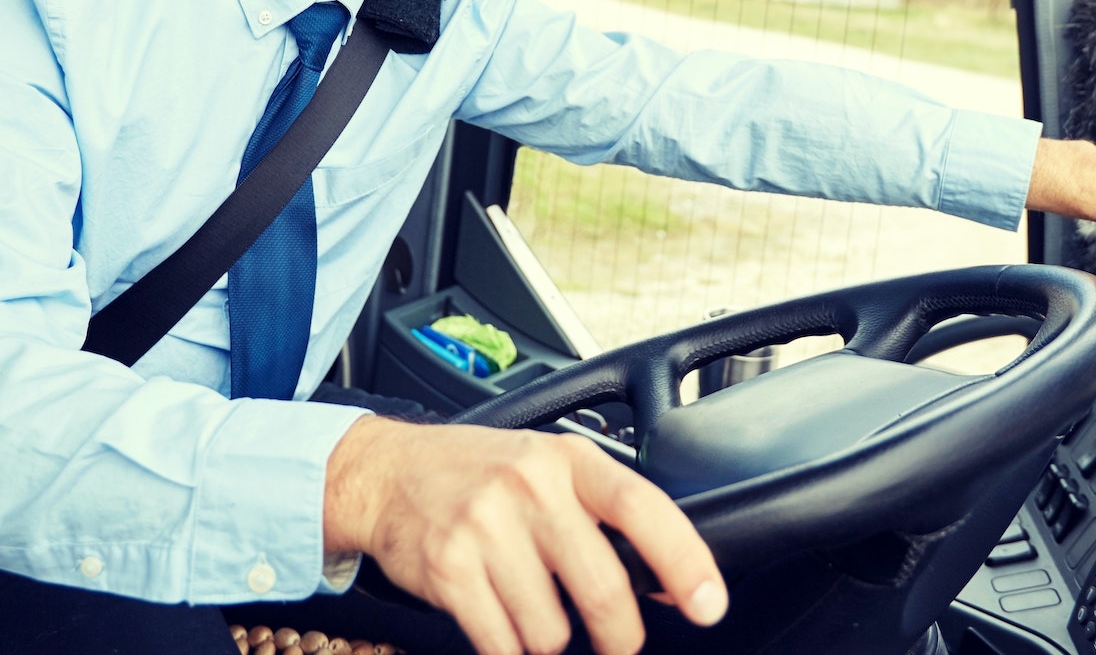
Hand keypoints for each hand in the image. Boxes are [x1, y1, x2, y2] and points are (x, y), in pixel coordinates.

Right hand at [324, 419, 725, 654]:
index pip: (642, 508)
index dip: (685, 560)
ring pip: (551, 631)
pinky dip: (507, 646)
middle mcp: (529, 486)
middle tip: (618, 643)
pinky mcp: (449, 569)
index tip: (709, 605)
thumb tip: (671, 580)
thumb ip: (604, 511)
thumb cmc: (479, 473)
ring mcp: (485, 527)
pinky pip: (503, 644)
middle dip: (620, 636)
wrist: (387, 472)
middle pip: (603, 589)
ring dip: (546, 637)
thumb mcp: (547, 467)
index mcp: (567, 458)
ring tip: (527, 603)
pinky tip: (496, 615)